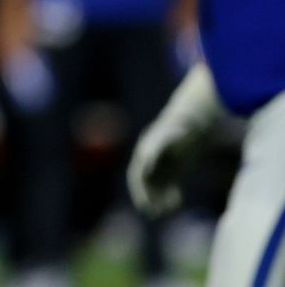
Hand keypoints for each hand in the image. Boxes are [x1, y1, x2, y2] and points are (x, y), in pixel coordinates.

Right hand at [126, 64, 222, 216]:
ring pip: (157, 187)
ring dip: (160, 199)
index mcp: (144, 153)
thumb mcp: (167, 138)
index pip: (137, 176)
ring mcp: (162, 165)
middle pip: (146, 184)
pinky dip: (170, 196)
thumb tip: (145, 168)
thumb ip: (155, 150)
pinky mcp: (174, 169)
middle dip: (149, 199)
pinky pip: (168, 186)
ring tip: (170, 208)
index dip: (139, 191)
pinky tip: (177, 202)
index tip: (145, 204)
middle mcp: (150, 161)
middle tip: (156, 213)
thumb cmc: (179, 128)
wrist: (194, 120)